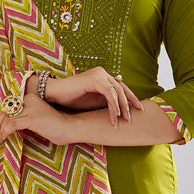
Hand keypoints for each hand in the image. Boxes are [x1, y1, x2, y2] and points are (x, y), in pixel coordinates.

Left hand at [0, 92, 77, 146]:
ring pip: (7, 119)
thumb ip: (25, 117)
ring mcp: (30, 108)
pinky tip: (3, 139)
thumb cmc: (55, 127)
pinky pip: (11, 125)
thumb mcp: (37, 117)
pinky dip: (4, 133)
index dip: (1, 118)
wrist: (69, 128)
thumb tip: (10, 125)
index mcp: (29, 98)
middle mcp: (28, 100)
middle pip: (6, 112)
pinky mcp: (31, 118)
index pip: (9, 107)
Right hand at [27, 67, 142, 127]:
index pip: (121, 87)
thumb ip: (106, 102)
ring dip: (122, 107)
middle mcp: (102, 73)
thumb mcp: (94, 102)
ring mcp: (99, 74)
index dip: (131, 98)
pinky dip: (113, 105)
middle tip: (133, 117)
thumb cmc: (73, 99)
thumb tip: (121, 109)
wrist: (55, 94)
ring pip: (117, 91)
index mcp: (103, 77)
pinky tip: (115, 115)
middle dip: (129, 103)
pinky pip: (109, 94)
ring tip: (124, 120)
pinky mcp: (94, 80)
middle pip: (122, 88)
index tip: (138, 109)